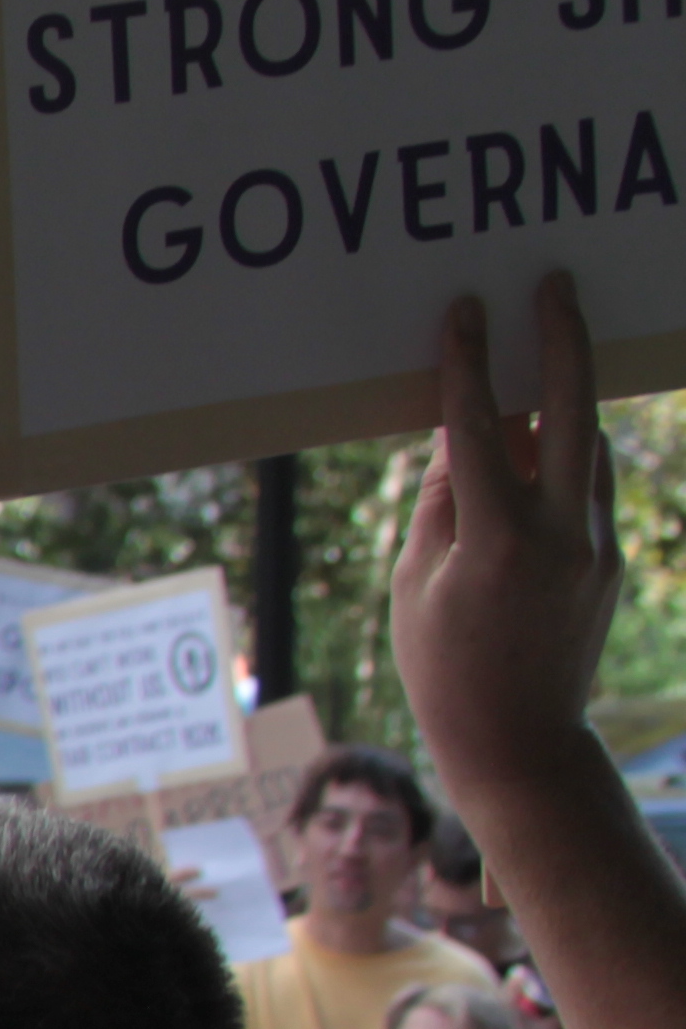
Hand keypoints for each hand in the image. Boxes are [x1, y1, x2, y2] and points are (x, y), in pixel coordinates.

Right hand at [394, 276, 616, 810]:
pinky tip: (538, 442)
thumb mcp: (417, 581)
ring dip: (567, 397)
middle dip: (565, 342)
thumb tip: (462, 437)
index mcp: (499, 540)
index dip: (468, 364)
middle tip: (556, 286)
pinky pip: (586, 487)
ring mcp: (597, 545)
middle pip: (572, 412)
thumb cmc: (444, 668)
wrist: (521, 743)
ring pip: (587, 447)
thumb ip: (442, 502)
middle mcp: (562, 533)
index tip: (466, 312)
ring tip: (547, 350)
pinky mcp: (610, 560)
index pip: (482, 428)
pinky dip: (563, 455)